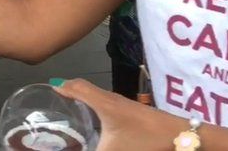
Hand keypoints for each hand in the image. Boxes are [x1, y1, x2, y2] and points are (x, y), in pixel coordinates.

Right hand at [55, 78, 184, 150]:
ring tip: (72, 107)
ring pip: (97, 94)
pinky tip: (97, 118)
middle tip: (56, 99)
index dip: (61, 87)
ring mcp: (123, 103)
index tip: (48, 89)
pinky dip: (95, 103)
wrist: (179, 136)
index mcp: (102, 103)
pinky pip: (106, 100)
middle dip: (69, 90)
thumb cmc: (144, 140)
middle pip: (85, 87)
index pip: (76, 87)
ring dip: (83, 96)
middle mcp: (111, 99)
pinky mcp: (132, 110)